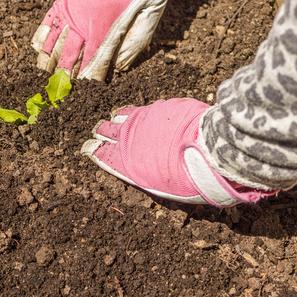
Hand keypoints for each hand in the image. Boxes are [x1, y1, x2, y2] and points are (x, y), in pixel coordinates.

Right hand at [31, 0, 174, 80]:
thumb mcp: (152, 14)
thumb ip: (135, 43)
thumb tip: (120, 68)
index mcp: (106, 27)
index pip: (93, 63)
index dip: (89, 80)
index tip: (85, 94)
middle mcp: (84, 21)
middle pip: (69, 57)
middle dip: (64, 77)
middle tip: (59, 93)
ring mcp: (72, 9)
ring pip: (54, 42)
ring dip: (48, 61)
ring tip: (44, 75)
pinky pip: (48, 20)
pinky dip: (41, 36)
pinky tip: (37, 49)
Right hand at [81, 98, 274, 206]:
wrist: (209, 149)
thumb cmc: (190, 177)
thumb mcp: (166, 187)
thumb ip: (151, 176)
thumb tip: (150, 174)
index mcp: (130, 163)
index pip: (104, 155)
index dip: (94, 151)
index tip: (88, 149)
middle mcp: (131, 141)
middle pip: (108, 133)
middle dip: (101, 134)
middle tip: (96, 134)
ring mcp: (144, 122)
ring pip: (120, 119)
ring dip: (113, 122)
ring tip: (108, 122)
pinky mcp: (158, 109)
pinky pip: (136, 110)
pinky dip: (128, 113)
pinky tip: (125, 112)